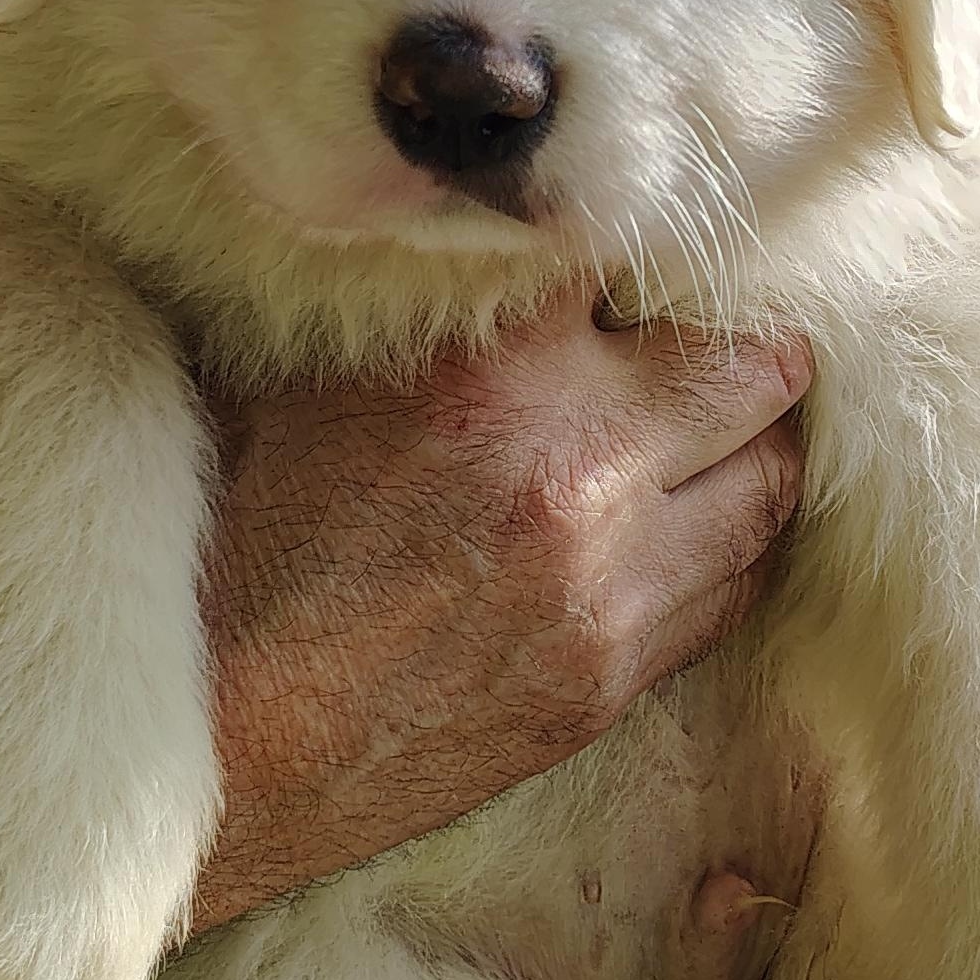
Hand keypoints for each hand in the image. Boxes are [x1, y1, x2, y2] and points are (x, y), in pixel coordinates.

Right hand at [194, 291, 809, 926]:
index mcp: (492, 368)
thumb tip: (468, 241)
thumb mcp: (296, 374)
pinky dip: (724, 543)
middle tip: (714, 335)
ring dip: (748, 445)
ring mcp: (610, 586)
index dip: (639, 250)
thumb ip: (412, 305)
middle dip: (741, 343)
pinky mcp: (611, 681)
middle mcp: (576, 467)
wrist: (211, 738)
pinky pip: (732, 588)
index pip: (640, 258)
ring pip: (769, 483)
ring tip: (714, 429)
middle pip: (755, 368)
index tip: (629, 257)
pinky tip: (684, 524)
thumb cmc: (225, 542)